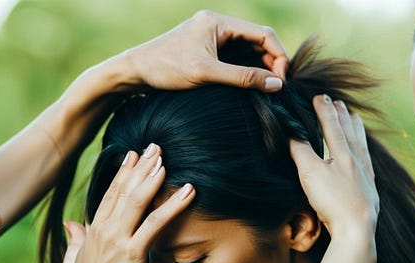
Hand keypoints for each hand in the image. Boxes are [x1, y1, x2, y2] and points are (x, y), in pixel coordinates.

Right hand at [54, 144, 194, 262]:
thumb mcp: (74, 257)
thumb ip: (75, 237)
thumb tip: (70, 224)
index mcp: (94, 227)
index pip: (111, 192)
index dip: (123, 172)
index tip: (133, 154)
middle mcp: (105, 228)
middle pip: (125, 189)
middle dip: (142, 166)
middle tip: (155, 147)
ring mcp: (119, 238)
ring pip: (139, 200)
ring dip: (154, 177)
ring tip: (167, 160)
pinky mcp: (133, 252)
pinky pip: (156, 224)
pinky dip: (173, 205)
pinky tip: (188, 192)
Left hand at [121, 10, 287, 91]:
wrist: (134, 71)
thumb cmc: (166, 70)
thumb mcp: (207, 74)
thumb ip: (242, 78)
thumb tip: (276, 85)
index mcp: (219, 22)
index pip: (264, 34)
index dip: (279, 57)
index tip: (280, 83)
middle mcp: (217, 23)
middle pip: (258, 39)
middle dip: (271, 63)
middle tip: (275, 89)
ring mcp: (210, 34)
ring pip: (247, 48)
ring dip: (259, 67)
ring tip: (265, 89)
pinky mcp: (205, 46)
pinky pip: (234, 54)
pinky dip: (245, 68)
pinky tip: (247, 85)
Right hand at [289, 95, 378, 239]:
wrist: (356, 230)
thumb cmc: (333, 202)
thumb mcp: (310, 174)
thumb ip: (301, 152)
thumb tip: (292, 135)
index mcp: (343, 153)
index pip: (331, 126)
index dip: (324, 110)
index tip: (319, 97)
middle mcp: (357, 160)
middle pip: (349, 132)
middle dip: (342, 115)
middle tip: (338, 102)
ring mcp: (365, 175)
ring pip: (361, 145)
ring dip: (356, 129)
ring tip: (355, 118)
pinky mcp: (369, 190)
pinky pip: (367, 162)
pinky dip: (364, 151)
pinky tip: (363, 155)